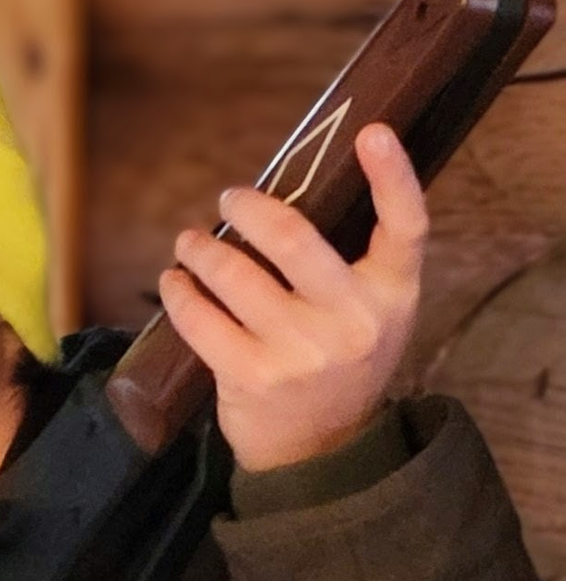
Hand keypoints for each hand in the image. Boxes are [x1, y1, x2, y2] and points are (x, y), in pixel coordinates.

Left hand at [158, 119, 426, 473]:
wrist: (321, 449)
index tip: (371, 131)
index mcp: (393, 294)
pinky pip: (202, 321)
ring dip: (202, 250)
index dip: (393, 175)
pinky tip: (174, 282)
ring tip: (189, 242)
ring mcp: (302, 352)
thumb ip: (355, 260)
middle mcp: (353, 321)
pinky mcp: (252, 378)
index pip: (406, 225)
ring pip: (237, 276)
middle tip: (229, 198)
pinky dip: (180, 294)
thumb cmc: (343, 362)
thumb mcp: (375, 311)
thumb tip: (298, 188)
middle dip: (251, 209)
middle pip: (296, 240)